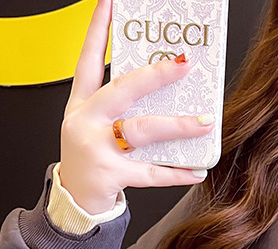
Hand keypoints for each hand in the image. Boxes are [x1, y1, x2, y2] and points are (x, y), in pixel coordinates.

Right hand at [58, 0, 214, 213]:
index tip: (111, 4)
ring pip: (142, 129)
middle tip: (184, 64)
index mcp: (82, 104)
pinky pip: (150, 172)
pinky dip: (175, 173)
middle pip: (123, 90)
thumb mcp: (96, 127)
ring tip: (203, 123)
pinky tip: (196, 170)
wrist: (74, 200)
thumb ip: (122, 109)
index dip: (99, 30)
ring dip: (177, 125)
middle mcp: (87, 121)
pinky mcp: (110, 174)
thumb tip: (166, 92)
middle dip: (155, 75)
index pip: (89, 59)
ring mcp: (97, 148)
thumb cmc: (90, 159)